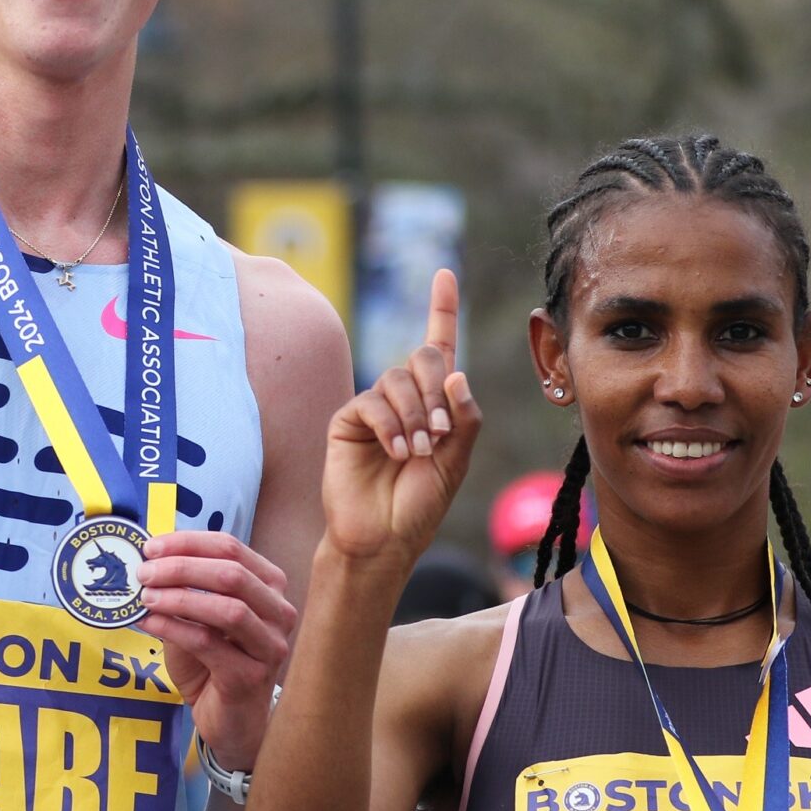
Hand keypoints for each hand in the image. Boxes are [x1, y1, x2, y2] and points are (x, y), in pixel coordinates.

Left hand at [137, 531, 293, 770]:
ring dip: (179, 598)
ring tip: (145, 597)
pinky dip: (174, 628)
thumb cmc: (213, 663)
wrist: (228, 719)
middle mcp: (278, 612)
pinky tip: (149, 624)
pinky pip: (209, 643)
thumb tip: (147, 560)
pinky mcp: (250, 677)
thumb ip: (184, 588)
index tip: (151, 546)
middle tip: (144, 572)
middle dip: (181, 567)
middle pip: (232, 574)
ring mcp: (269, 646)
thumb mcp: (198, 617)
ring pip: (227, 609)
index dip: (189, 542)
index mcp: (269, 586)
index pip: (231, 548)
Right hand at [321, 270, 480, 566]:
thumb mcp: (456, 461)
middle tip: (439, 435)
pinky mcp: (348, 419)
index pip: (438, 346)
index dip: (441, 309)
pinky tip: (396, 452)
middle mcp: (403, 398)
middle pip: (421, 357)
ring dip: (415, 416)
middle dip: (435, 392)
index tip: (444, 273)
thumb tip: (455, 373)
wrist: (383, 538)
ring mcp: (374, 407)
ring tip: (416, 453)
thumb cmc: (420, 504)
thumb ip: (463, 418)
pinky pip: (372, 401)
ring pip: (398, 380)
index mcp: (433, 403)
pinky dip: (391, 425)